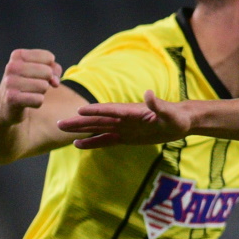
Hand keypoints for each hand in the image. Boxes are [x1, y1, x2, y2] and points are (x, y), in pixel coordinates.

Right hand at [0, 49, 62, 124]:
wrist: (5, 103)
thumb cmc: (26, 83)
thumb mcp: (39, 70)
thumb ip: (54, 70)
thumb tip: (55, 82)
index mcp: (18, 55)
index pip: (49, 57)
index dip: (52, 69)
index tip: (43, 74)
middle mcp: (12, 66)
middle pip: (47, 72)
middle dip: (46, 81)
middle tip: (35, 85)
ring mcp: (10, 82)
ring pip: (44, 86)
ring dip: (41, 92)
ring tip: (30, 92)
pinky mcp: (12, 98)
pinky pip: (39, 100)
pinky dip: (37, 102)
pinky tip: (28, 101)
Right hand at [58, 91, 192, 147]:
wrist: (179, 122)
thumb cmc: (176, 117)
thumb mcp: (169, 113)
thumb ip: (158, 105)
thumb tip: (149, 94)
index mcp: (131, 111)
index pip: (110, 110)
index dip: (96, 111)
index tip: (79, 111)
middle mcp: (123, 118)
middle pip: (97, 119)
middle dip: (79, 121)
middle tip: (59, 123)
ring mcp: (123, 127)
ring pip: (97, 128)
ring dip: (80, 130)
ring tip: (62, 130)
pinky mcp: (125, 137)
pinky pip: (105, 140)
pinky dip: (92, 142)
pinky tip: (78, 145)